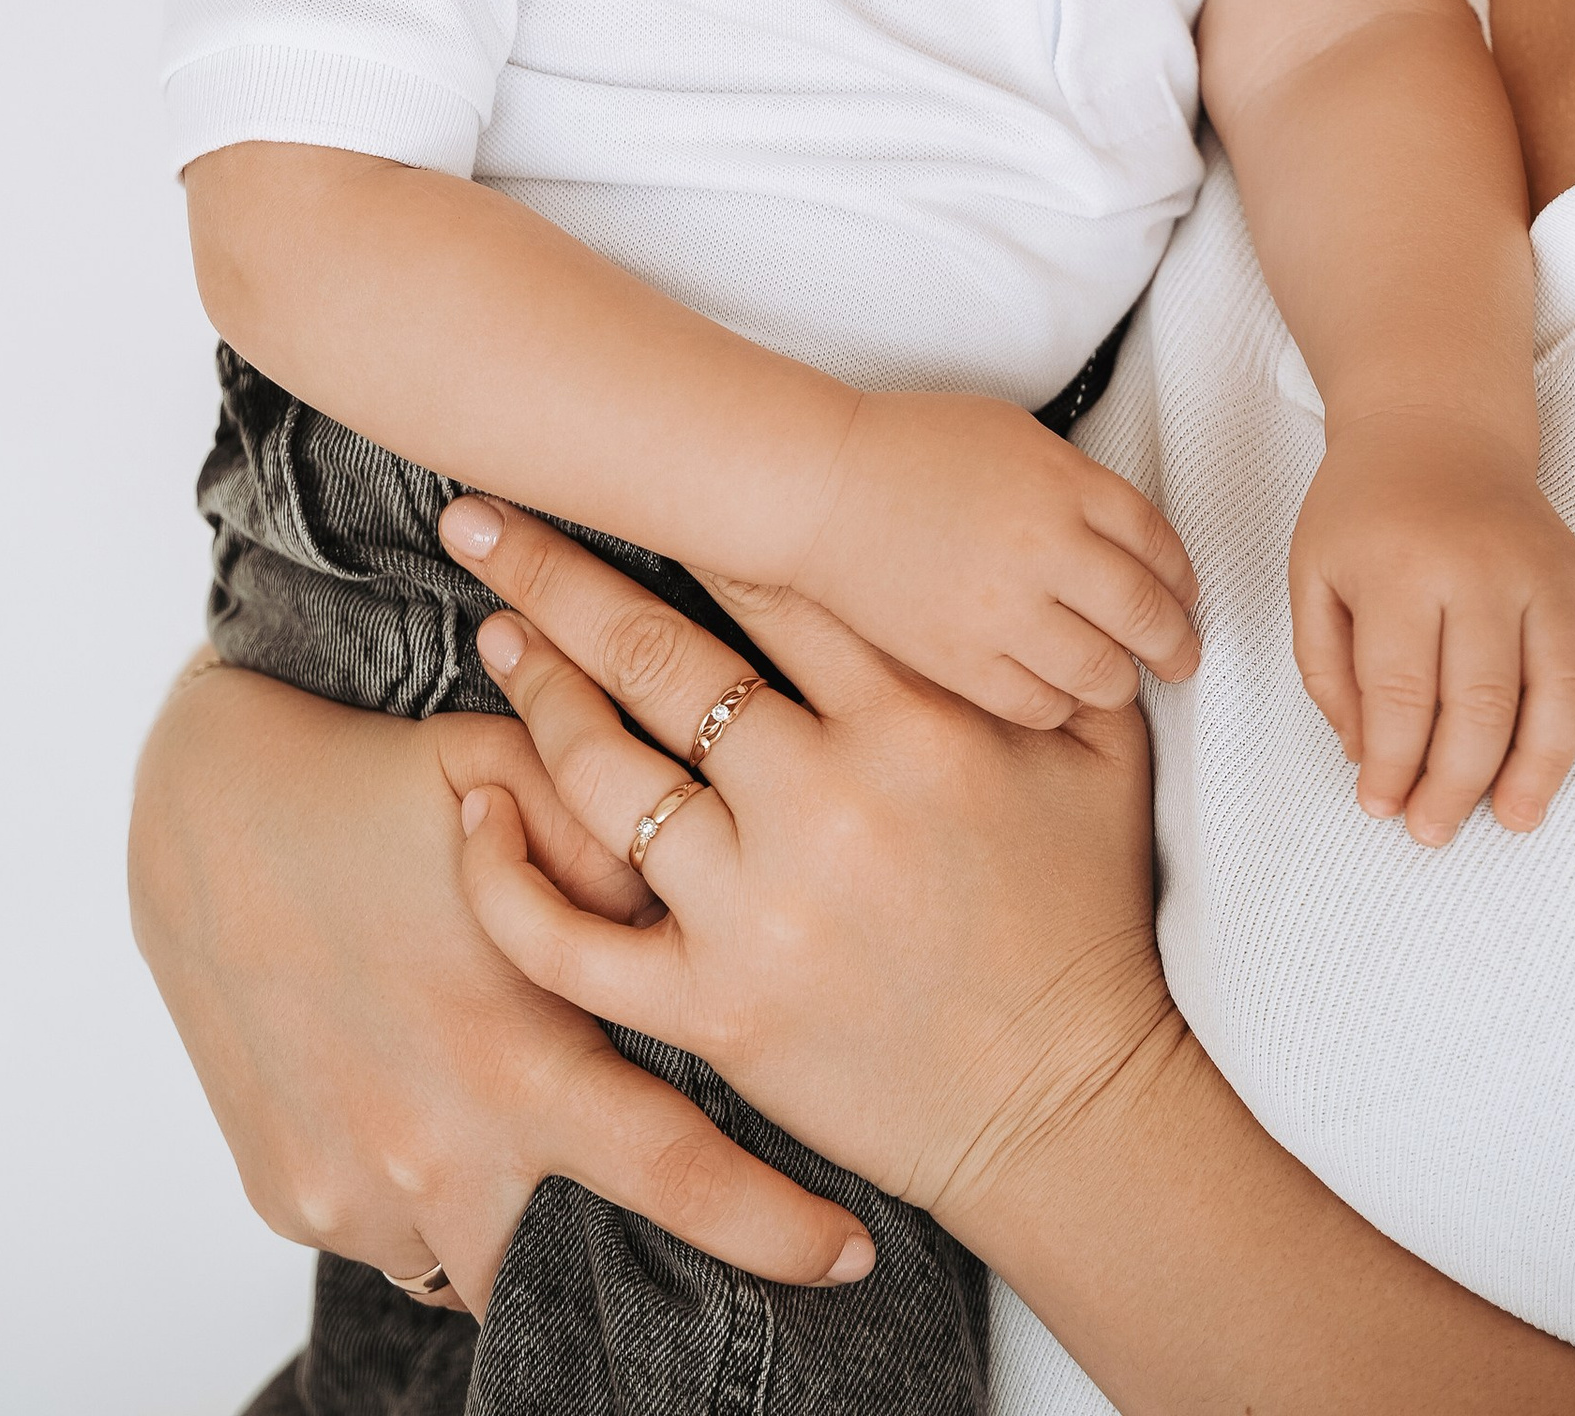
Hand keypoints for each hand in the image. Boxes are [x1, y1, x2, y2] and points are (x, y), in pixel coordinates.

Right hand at [126, 652, 874, 1310]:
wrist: (192, 808)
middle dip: (630, 1256)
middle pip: (573, 1263)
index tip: (851, 1253)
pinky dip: (423, 1189)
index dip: (774, 1231)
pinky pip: (389, 1234)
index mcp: (509, 1058)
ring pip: (473, 1258)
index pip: (676, 1178)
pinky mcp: (287, 1196)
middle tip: (682, 1219)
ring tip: (524, 1129)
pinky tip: (422, 1103)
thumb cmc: (367, 784)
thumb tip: (715, 891)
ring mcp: (352, 1191)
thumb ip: (617, 846)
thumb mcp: (507, 778)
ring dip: (514, 1210)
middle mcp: (432, 1152)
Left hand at [438, 496, 1187, 1247]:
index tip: (620, 466)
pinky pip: (569, 938)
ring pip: (603, 772)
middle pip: (657, 652)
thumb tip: (1018, 546)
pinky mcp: (712, 1010)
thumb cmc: (1083, 920)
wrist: (1071, 1108)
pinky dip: (502, 875)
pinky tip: (474, 808)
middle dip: (556, 572)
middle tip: (484, 514)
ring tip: (496, 635)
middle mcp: (823, 802)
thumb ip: (1046, 640)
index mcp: (915, 721)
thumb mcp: (1100, 753)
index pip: (769, 582)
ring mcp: (757, 911)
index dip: (683, 511)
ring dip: (535, 689)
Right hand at [786, 385, 1199, 723]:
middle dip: (1177, 644)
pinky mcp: (962, 661)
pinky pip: (1040, 706)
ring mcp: (1005, 611)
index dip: (1183, 579)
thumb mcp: (1012, 435)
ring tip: (1119, 679)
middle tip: (1181, 657)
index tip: (1185, 597)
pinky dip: (1060, 704)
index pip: (1159, 543)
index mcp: (1064, 483)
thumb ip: (1074, 484)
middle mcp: (1046, 548)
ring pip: (1103, 674)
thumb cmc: (907, 449)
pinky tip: (1056, 691)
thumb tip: (1124, 540)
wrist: (820, 487)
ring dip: (1122, 680)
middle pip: (1148, 615)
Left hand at [1289, 416, 1574, 841]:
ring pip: (1559, 685)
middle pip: (1482, 703)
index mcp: (1402, 570)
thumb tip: (1367, 756)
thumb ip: (1328, 669)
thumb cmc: (1364, 510)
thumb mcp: (1313, 574)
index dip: (1392, 763)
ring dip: (1543, 764)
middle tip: (1435, 830)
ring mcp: (1541, 570)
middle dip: (1458, 782)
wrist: (1431, 426)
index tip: (1381, 807)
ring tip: (1517, 817)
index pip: (1401, 693)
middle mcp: (1481, 571)